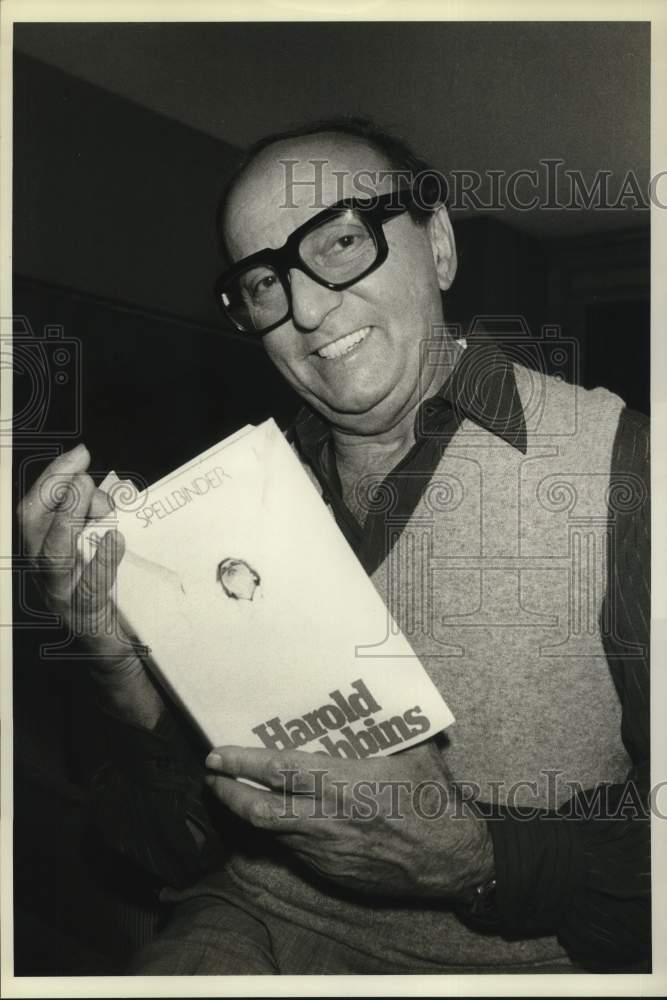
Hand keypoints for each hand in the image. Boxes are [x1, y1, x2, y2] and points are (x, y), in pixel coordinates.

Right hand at [17, 444, 135, 670]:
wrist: (110, 650)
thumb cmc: (102, 593)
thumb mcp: (94, 548)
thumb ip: (92, 519)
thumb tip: (96, 488)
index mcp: (42, 551)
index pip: (34, 507)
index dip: (52, 476)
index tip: (79, 453)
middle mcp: (42, 572)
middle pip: (33, 525)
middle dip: (56, 490)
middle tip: (84, 471)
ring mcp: (60, 596)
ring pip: (52, 556)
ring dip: (68, 520)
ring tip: (88, 494)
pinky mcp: (84, 617)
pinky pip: (88, 589)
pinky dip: (100, 561)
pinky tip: (114, 539)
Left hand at [205, 741, 494, 899]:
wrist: (452, 858)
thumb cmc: (433, 800)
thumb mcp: (415, 752)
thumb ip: (389, 728)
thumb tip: (381, 696)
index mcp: (342, 782)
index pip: (277, 771)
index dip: (241, 763)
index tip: (217, 754)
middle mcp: (326, 818)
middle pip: (258, 810)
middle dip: (228, 793)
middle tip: (213, 777)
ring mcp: (326, 850)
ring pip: (272, 834)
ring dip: (248, 814)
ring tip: (233, 796)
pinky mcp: (333, 872)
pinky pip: (294, 851)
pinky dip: (278, 834)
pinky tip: (276, 822)